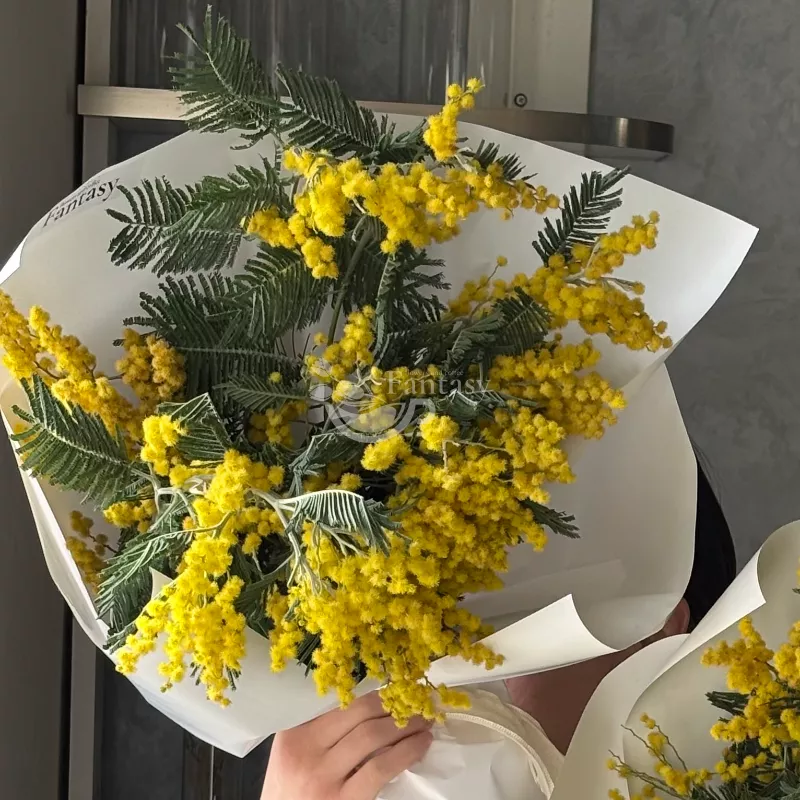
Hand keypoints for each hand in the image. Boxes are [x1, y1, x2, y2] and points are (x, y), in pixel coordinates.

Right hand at [262, 692, 432, 799]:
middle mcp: (306, 751)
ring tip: (423, 720)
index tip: (395, 689)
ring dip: (405, 725)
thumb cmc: (292, 793)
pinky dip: (406, 752)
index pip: (340, 702)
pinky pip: (381, 768)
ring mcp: (324, 778)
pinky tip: (421, 745)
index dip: (374, 694)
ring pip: (372, 736)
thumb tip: (368, 707)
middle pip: (358, 713)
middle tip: (416, 700)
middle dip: (392, 704)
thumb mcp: (294, 756)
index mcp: (293, 733)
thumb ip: (319, 731)